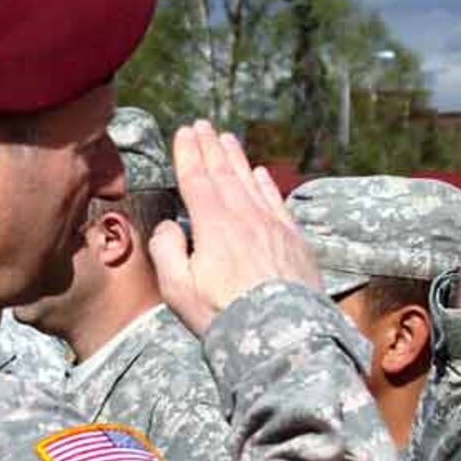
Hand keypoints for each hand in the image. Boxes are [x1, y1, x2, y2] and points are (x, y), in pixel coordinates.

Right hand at [150, 122, 321, 335]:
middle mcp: (245, 216)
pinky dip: (267, 183)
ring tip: (228, 139)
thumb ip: (167, 251)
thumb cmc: (224, 316)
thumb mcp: (178, 289)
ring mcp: (272, 226)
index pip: (196, 179)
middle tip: (203, 125)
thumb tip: (169, 227)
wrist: (280, 335)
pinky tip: (261, 174)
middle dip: (210, 146)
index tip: (183, 132)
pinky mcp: (294, 240)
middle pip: (224, 173)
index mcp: (213, 224)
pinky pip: (277, 201)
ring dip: (237, 158)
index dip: (188, 154)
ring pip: (251, 181)